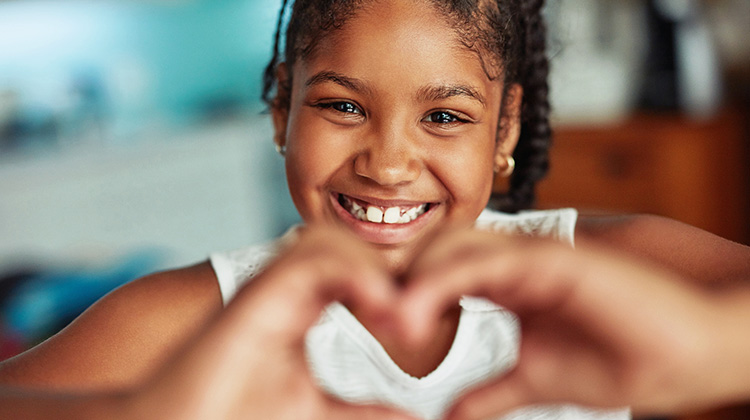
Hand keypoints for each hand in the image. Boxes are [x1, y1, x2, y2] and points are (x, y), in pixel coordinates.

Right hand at [131, 225, 415, 419]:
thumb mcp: (320, 416)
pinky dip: (351, 272)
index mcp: (302, 306)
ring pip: (329, 239)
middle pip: (346, 243)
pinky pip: (310, 258)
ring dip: (372, 267)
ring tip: (398, 317)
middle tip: (417, 317)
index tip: (422, 325)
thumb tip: (417, 416)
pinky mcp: (255, 298)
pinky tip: (378, 308)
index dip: (395, 282)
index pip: (355, 266)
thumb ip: (364, 411)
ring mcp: (268, 289)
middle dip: (388, 268)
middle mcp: (285, 289)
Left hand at [399, 229, 749, 418]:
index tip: (371, 323)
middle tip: (365, 314)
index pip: (438, 272)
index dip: (403, 293)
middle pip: (435, 252)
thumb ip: (491, 392)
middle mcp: (514, 262)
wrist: (689, 355)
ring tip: (387, 319)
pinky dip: (448, 280)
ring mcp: (533, 256)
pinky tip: (418, 309)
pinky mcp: (555, 259)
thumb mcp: (536, 381)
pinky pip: (489, 260)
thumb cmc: (624, 360)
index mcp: (506, 284)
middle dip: (398, 279)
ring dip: (414, 279)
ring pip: (453, 246)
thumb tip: (449, 416)